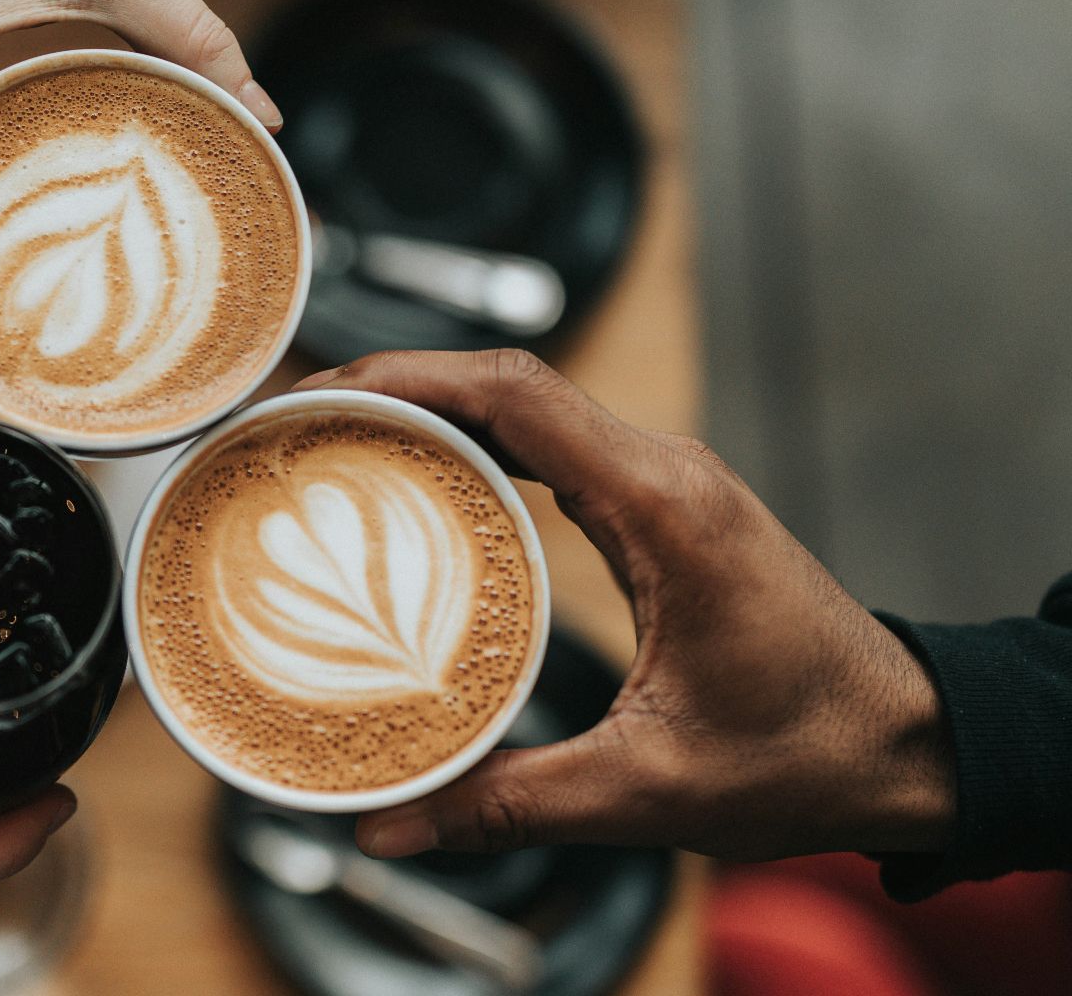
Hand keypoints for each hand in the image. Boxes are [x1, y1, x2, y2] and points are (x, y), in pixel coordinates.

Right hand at [291, 351, 954, 862]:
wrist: (907, 748)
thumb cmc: (809, 753)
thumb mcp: (648, 788)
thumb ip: (510, 802)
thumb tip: (391, 825)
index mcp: (664, 507)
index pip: (517, 394)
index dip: (406, 377)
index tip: (320, 394)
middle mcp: (664, 473)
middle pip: (507, 384)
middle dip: (393, 386)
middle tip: (296, 424)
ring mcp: (664, 484)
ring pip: (527, 408)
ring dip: (431, 412)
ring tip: (333, 443)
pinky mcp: (659, 511)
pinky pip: (550, 449)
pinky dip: (475, 449)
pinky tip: (416, 487)